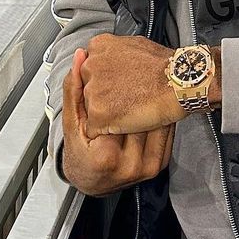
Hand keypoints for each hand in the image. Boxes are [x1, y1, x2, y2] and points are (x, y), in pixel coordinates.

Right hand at [61, 48, 173, 196]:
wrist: (92, 181)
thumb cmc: (80, 154)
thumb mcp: (72, 123)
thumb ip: (74, 90)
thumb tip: (79, 57)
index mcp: (107, 156)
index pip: (119, 114)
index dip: (119, 92)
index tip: (119, 75)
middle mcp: (131, 166)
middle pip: (141, 117)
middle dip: (139, 95)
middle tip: (138, 75)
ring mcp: (148, 167)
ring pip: (157, 122)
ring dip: (155, 102)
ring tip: (148, 85)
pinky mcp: (159, 165)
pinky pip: (166, 134)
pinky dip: (161, 116)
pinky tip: (155, 103)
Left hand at [81, 33, 187, 136]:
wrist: (180, 82)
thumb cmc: (164, 66)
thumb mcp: (135, 44)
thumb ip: (114, 51)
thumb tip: (110, 55)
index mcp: (98, 46)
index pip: (91, 69)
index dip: (107, 80)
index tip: (121, 83)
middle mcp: (90, 66)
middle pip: (88, 88)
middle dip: (103, 96)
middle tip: (127, 96)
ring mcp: (92, 90)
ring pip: (91, 109)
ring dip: (107, 113)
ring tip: (130, 107)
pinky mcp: (98, 114)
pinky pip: (96, 128)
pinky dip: (110, 129)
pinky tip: (128, 120)